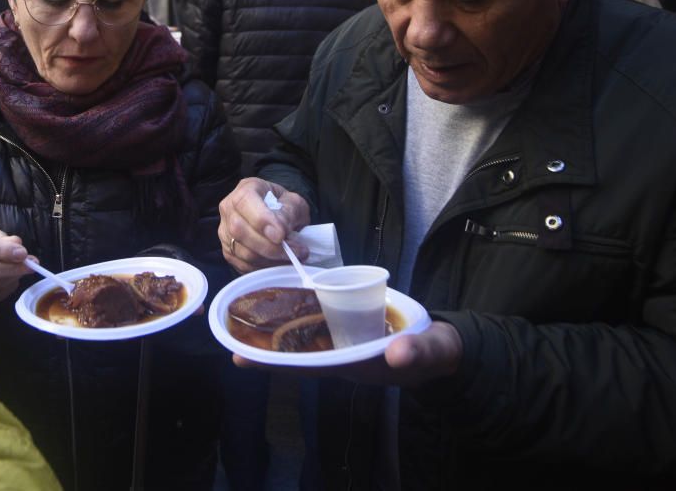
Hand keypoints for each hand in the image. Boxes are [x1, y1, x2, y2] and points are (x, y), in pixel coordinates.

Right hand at [219, 178, 310, 272]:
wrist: (278, 216)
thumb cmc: (285, 206)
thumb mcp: (294, 203)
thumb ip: (288, 213)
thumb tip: (279, 231)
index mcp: (246, 189)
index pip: (245, 203)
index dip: (261, 220)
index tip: (280, 235)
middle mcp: (229, 209)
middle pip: (239, 230)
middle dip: (269, 246)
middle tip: (296, 251)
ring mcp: (225, 232)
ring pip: (242, 251)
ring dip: (270, 259)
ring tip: (293, 258)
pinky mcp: (229, 251)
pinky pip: (243, 265)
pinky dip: (264, 268)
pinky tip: (280, 264)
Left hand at [234, 322, 463, 387]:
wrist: (443, 348)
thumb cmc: (434, 351)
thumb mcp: (431, 350)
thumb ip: (417, 351)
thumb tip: (398, 353)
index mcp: (356, 364)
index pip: (308, 365)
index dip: (277, 363)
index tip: (245, 360)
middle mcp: (344, 358)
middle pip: (298, 357)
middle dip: (267, 353)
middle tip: (232, 346)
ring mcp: (346, 347)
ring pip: (305, 343)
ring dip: (278, 338)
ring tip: (247, 328)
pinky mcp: (351, 333)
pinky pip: (319, 329)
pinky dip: (299, 321)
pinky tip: (282, 310)